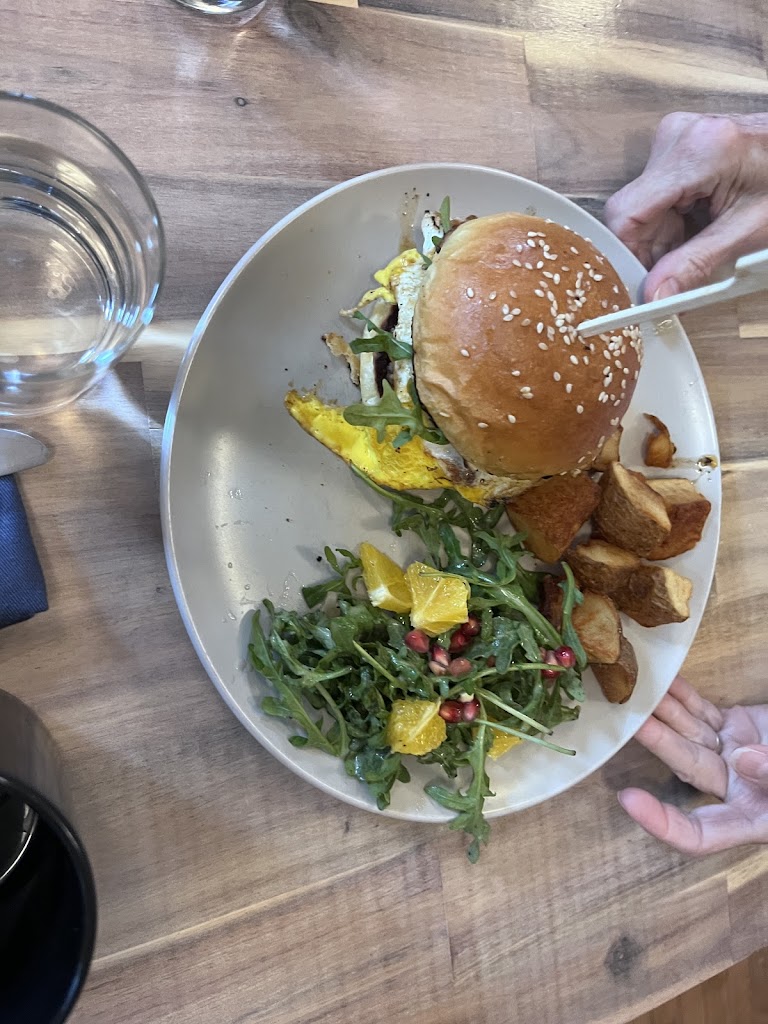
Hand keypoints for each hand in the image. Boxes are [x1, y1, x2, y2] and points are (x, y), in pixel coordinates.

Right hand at [604, 112, 767, 300]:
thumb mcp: (747, 233)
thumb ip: (696, 265)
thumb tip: (654, 295)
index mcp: (696, 153)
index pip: (627, 213)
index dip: (628, 256)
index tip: (640, 287)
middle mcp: (677, 138)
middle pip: (633, 213)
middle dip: (653, 251)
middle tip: (679, 277)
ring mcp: (674, 140)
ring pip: (642, 209)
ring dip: (663, 239)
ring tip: (700, 246)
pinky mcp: (677, 148)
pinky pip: (655, 198)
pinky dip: (671, 223)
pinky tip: (697, 229)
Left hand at [618, 676, 767, 853]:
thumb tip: (741, 759)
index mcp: (754, 820)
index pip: (700, 834)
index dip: (663, 824)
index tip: (628, 801)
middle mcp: (736, 790)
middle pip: (688, 768)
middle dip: (659, 743)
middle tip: (631, 720)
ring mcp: (733, 755)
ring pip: (691, 733)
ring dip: (666, 712)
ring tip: (638, 691)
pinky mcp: (738, 727)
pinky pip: (704, 713)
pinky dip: (684, 697)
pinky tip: (665, 681)